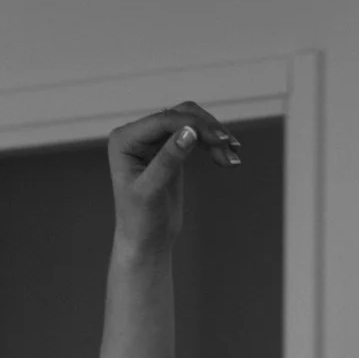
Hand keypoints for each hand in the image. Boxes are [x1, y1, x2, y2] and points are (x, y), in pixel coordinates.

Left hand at [108, 101, 239, 252]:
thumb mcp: (152, 191)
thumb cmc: (141, 221)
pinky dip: (212, 145)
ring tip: (234, 156)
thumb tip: (190, 132)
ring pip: (191, 123)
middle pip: (180, 115)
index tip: (219, 140)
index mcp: (124, 139)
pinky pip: (195, 137)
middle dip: (207, 129)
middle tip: (230, 146)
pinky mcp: (171, 150)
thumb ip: (168, 160)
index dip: (193, 126)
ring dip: (214, 137)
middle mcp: (137, 134)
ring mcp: (154, 141)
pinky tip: (228, 158)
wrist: (147, 242)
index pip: (163, 121)